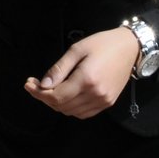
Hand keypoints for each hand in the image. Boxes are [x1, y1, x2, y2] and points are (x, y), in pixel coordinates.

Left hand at [25, 26, 139, 119]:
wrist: (130, 48)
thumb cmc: (102, 44)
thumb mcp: (77, 50)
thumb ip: (59, 69)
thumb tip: (43, 85)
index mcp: (86, 80)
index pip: (56, 96)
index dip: (39, 93)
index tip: (29, 83)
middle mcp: (95, 94)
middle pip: (62, 106)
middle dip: (45, 97)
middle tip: (36, 84)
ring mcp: (103, 101)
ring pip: (71, 112)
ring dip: (57, 103)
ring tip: (50, 89)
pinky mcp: (108, 103)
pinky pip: (84, 113)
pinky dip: (71, 108)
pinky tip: (66, 95)